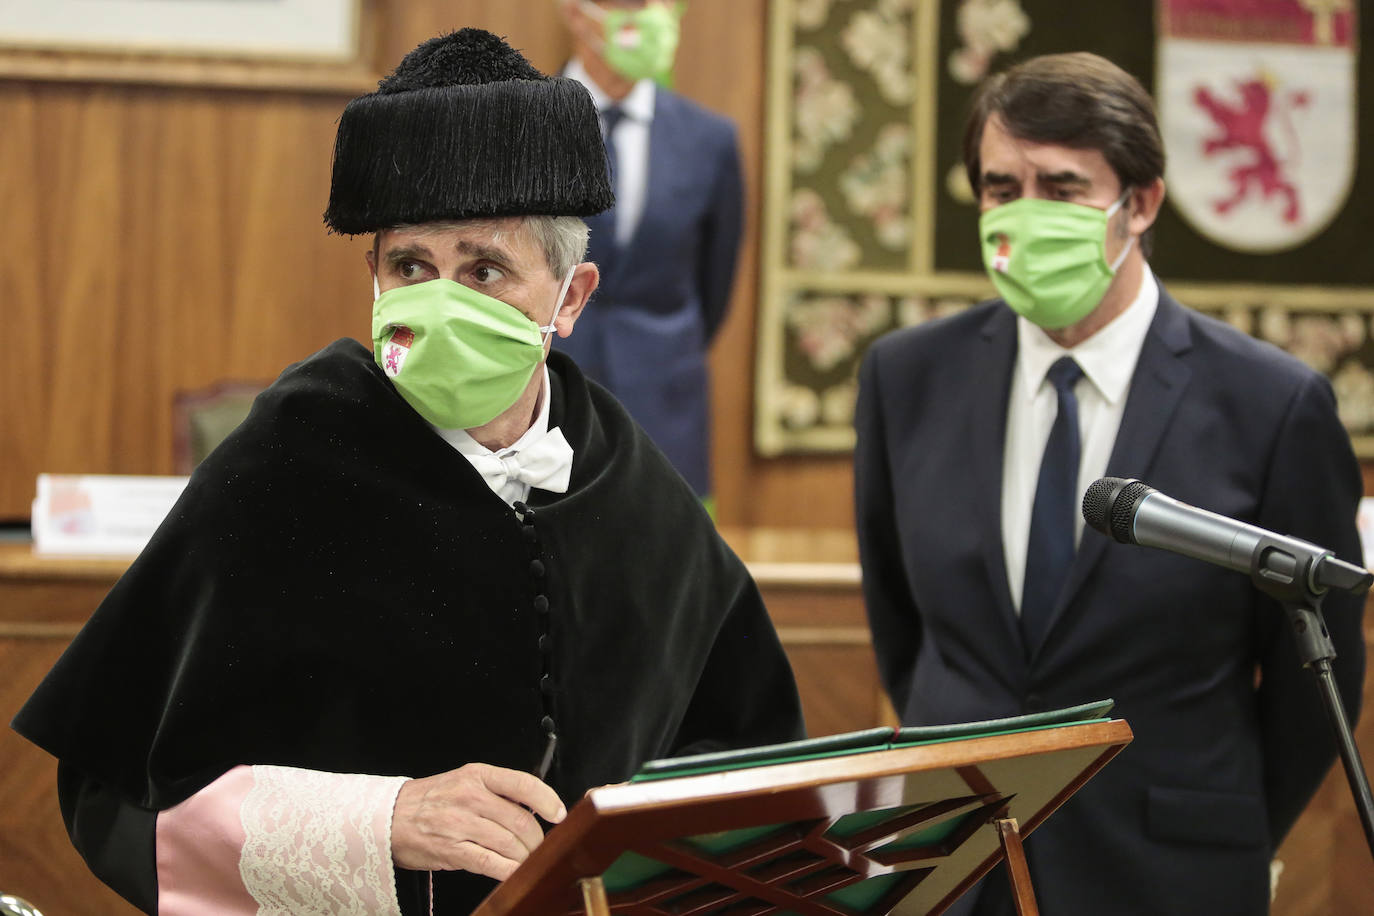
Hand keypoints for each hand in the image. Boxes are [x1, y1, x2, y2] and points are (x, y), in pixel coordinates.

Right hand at [391, 762, 566, 878]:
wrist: (389, 817)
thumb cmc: (432, 800)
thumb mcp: (464, 781)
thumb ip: (497, 791)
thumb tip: (535, 807)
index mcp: (477, 775)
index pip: (523, 783)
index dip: (547, 800)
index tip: (558, 814)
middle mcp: (470, 796)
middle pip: (521, 820)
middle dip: (537, 839)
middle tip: (538, 846)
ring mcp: (460, 824)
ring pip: (509, 843)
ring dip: (524, 856)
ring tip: (526, 859)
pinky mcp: (451, 851)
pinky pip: (490, 863)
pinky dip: (508, 870)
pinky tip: (514, 872)